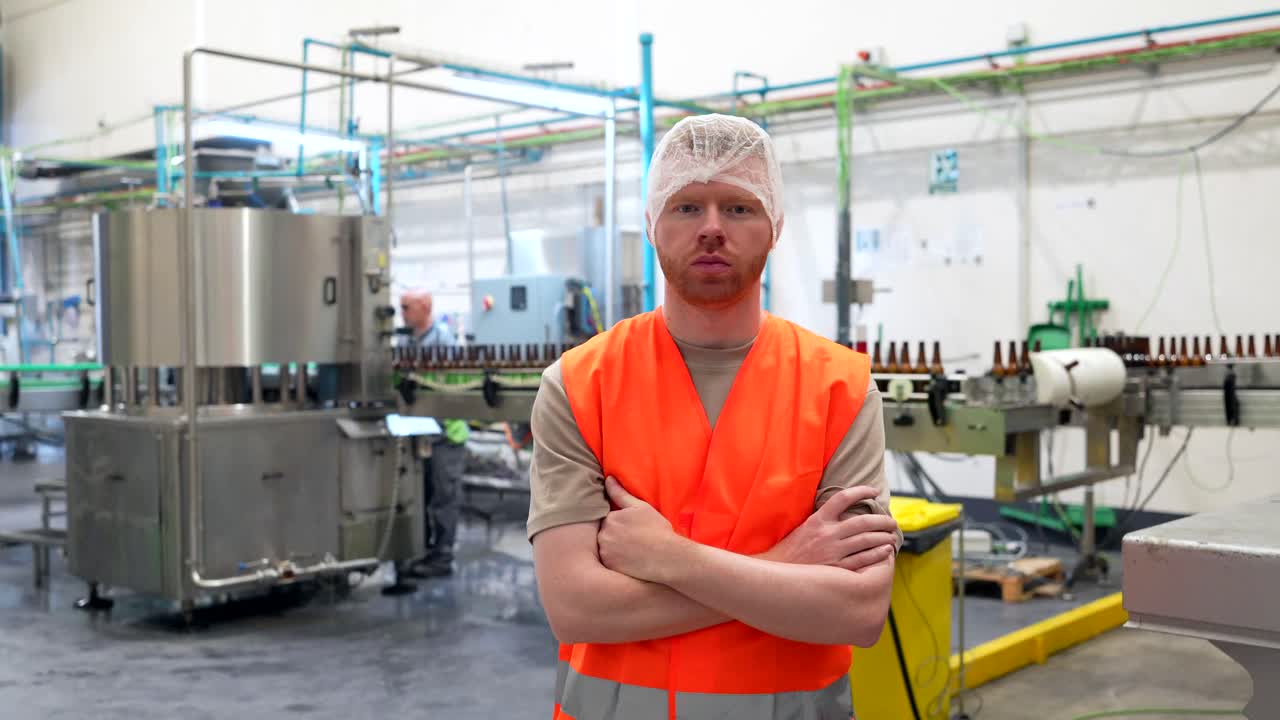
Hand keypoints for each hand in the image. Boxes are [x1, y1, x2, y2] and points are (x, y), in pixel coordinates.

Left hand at [598, 477, 685, 583]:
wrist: (668, 557)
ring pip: (605, 548)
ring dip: (613, 549)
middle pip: (605, 534)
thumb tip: (608, 478)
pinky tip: (629, 561)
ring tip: (632, 552)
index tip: (632, 529)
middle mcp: (603, 535)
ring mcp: (605, 553)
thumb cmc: (657, 530)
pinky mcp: (609, 568)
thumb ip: (620, 493)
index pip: (607, 519)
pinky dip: (615, 562)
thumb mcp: (640, 507)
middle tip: (634, 541)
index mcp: (610, 518)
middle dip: (615, 536)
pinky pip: (608, 563)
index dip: (620, 524)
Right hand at [764, 486, 898, 571]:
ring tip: (892, 535)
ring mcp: (833, 552)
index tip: (874, 491)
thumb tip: (845, 511)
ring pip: (866, 540)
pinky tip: (886, 550)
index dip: (861, 491)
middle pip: (862, 521)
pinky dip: (878, 554)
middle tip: (892, 521)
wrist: (778, 574)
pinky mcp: (836, 569)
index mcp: (818, 520)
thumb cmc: (791, 551)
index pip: (843, 498)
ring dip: (883, 536)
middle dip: (882, 520)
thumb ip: (823, 520)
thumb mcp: (804, 528)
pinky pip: (863, 560)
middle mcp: (827, 534)